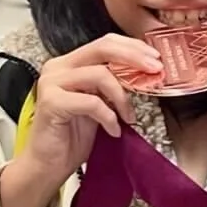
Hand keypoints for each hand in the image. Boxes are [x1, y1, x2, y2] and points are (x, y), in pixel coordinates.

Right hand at [14, 35, 160, 191]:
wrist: (50, 163)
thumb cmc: (74, 134)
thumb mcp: (101, 101)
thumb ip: (115, 83)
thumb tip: (147, 71)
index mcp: (70, 62)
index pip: (106, 43)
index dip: (133, 47)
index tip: (156, 58)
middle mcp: (58, 67)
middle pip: (103, 49)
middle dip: (134, 58)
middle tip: (155, 70)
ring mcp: (52, 82)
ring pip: (100, 75)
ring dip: (122, 97)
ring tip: (129, 116)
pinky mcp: (51, 102)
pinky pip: (92, 102)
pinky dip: (109, 117)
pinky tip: (114, 129)